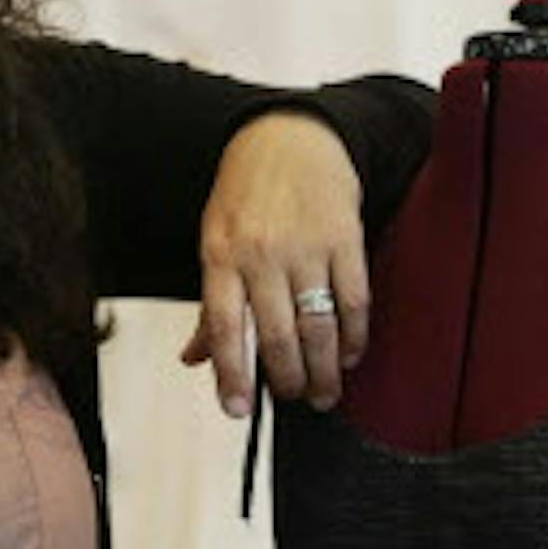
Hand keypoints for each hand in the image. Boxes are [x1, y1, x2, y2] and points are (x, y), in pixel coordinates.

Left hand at [180, 110, 369, 415]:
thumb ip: (210, 305)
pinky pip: (354, 301)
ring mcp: (305, 247)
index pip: (223, 330)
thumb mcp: (214, 242)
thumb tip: (193, 359)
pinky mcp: (345, 239)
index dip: (230, 376)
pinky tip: (350, 354)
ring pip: (318, 327)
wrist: (288, 138)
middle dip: (287, 381)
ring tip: (324, 393)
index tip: (236, 410)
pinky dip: (354, 337)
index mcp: (220, 257)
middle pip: (277, 337)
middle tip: (294, 399)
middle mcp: (261, 254)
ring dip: (323, 370)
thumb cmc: (244, 195)